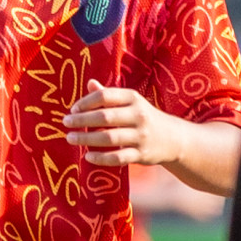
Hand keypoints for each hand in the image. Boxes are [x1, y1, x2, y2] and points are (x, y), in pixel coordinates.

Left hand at [63, 78, 182, 166]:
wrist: (174, 138)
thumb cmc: (143, 117)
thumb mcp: (131, 102)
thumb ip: (109, 95)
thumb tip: (90, 83)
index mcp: (133, 99)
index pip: (105, 96)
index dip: (86, 102)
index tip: (73, 109)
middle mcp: (138, 116)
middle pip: (105, 117)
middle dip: (82, 120)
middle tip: (65, 123)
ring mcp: (141, 136)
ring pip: (109, 138)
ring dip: (86, 138)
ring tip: (71, 138)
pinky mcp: (142, 154)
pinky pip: (118, 157)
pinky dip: (101, 158)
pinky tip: (88, 156)